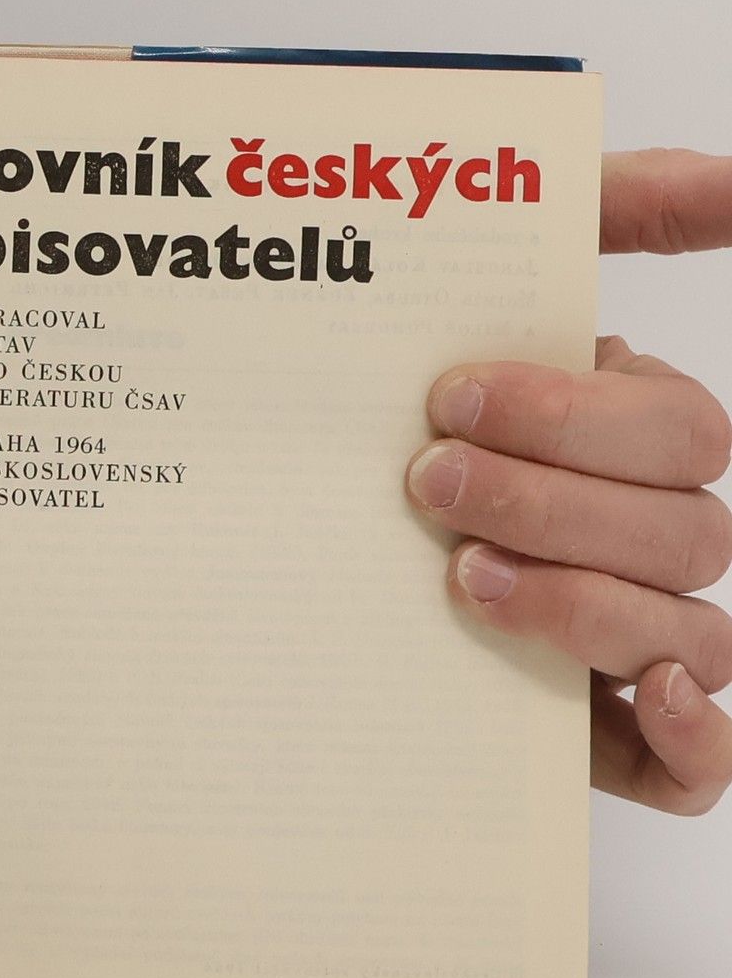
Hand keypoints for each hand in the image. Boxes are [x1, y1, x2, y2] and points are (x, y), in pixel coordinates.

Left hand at [407, 149, 731, 814]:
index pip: (676, 432)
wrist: (286, 514)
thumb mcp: (484, 283)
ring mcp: (634, 634)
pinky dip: (696, 743)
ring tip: (466, 581)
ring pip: (692, 636)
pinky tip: (643, 696)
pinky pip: (696, 766)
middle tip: (429, 485)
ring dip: (589, 608)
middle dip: (552, 503)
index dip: (573, 420)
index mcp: (636, 438)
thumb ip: (610, 211)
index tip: (447, 399)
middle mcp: (647, 535)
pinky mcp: (598, 732)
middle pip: (683, 532)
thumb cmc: (403, 404)